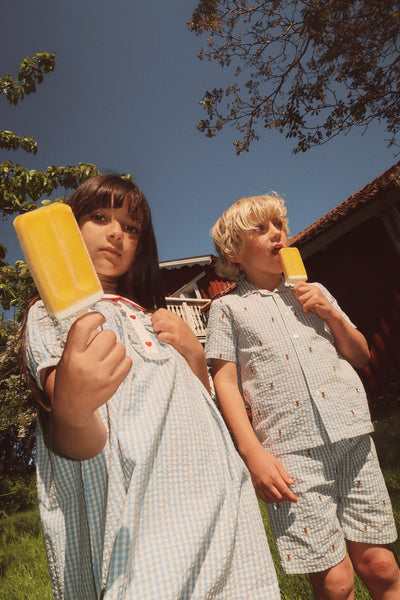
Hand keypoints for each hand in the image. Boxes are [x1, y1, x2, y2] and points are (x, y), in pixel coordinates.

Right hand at [52, 311, 131, 428]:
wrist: (72, 407)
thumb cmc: (71, 377)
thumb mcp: (67, 358)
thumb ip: (80, 341)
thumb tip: (97, 319)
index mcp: (71, 355)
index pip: (82, 326)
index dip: (94, 316)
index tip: (100, 318)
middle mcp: (85, 364)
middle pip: (108, 335)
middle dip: (108, 337)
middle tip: (102, 345)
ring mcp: (101, 375)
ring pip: (120, 347)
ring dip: (116, 349)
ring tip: (107, 358)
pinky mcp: (113, 383)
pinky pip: (128, 361)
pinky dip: (123, 360)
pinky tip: (114, 366)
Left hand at [151, 308, 201, 361]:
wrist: (195, 350)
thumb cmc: (186, 340)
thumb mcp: (178, 327)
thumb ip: (169, 323)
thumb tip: (156, 322)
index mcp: (177, 319)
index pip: (161, 311)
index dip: (155, 316)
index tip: (155, 322)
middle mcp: (177, 322)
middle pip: (159, 316)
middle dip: (154, 322)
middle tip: (156, 329)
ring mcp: (177, 330)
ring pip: (160, 323)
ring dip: (156, 329)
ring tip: (158, 334)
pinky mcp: (176, 339)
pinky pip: (164, 335)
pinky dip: (160, 338)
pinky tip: (163, 340)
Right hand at [246, 445, 297, 503]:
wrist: (252, 456)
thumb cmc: (266, 458)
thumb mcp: (277, 464)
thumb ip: (284, 474)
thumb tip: (291, 483)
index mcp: (274, 477)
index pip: (284, 491)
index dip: (291, 497)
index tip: (296, 500)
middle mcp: (267, 483)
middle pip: (279, 497)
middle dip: (286, 499)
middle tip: (289, 497)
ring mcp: (260, 486)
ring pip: (271, 499)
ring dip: (278, 500)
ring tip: (283, 497)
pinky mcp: (256, 487)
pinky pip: (264, 498)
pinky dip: (270, 500)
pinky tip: (274, 498)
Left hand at [293, 282, 333, 319]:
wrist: (328, 313)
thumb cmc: (318, 306)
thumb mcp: (309, 298)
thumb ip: (303, 294)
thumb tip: (294, 291)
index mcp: (312, 287)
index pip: (300, 283)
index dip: (295, 288)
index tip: (296, 295)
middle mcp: (314, 289)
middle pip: (299, 290)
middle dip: (299, 298)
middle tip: (303, 303)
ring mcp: (316, 293)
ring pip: (301, 298)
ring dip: (302, 305)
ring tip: (307, 307)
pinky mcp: (317, 299)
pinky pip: (305, 304)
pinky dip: (305, 309)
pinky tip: (308, 310)